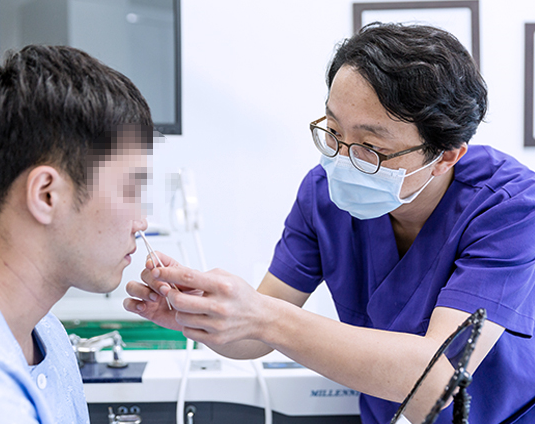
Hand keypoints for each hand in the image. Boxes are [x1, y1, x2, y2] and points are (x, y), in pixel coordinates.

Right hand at [123, 251, 191, 330]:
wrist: (200, 318)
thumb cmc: (199, 298)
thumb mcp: (194, 282)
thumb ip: (178, 273)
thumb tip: (159, 269)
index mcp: (169, 270)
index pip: (154, 257)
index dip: (151, 259)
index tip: (152, 265)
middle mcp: (157, 281)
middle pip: (144, 273)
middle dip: (153, 281)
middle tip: (166, 290)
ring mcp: (149, 294)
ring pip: (132, 286)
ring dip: (141, 291)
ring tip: (155, 298)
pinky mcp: (145, 309)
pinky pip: (129, 304)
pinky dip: (132, 304)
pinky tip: (144, 306)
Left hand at [124, 251, 266, 346]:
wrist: (259, 317)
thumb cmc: (240, 294)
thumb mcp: (224, 277)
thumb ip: (199, 276)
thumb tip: (172, 274)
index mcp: (223, 286)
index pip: (188, 277)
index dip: (168, 273)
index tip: (156, 270)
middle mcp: (220, 305)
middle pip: (179, 300)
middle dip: (169, 294)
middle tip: (170, 291)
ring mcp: (217, 324)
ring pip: (181, 317)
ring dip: (179, 310)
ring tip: (189, 306)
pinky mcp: (215, 338)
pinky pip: (188, 332)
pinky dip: (188, 324)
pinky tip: (197, 318)